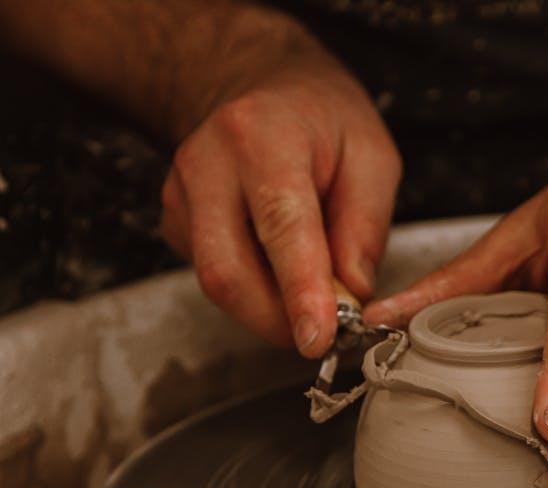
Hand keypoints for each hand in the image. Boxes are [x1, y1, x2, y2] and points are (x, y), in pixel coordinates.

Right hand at [160, 50, 400, 356]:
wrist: (263, 89)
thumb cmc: (322, 119)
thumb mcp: (372, 156)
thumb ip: (366, 227)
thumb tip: (352, 294)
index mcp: (262, 136)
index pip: (280, 226)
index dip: (299, 292)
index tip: (318, 339)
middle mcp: (208, 163)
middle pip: (229, 271)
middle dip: (278, 320)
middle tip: (323, 334)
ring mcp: (181, 193)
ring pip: (217, 282)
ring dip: (268, 309)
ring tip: (310, 295)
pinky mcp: (175, 221)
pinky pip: (213, 276)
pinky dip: (253, 291)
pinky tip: (280, 271)